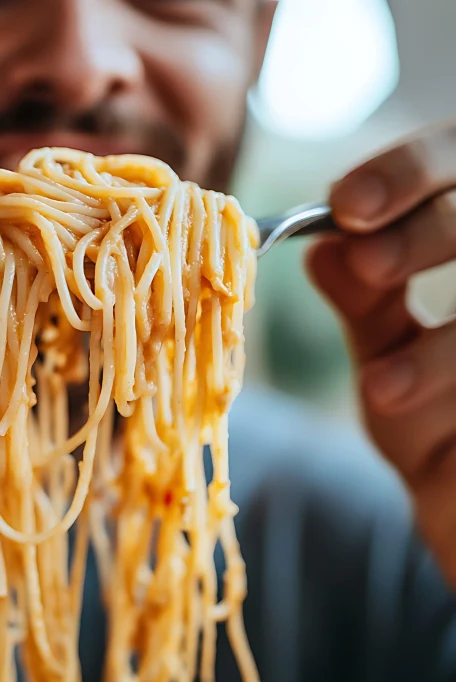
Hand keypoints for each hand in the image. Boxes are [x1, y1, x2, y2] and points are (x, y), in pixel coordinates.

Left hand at [307, 121, 455, 585]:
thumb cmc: (436, 424)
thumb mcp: (390, 359)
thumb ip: (366, 304)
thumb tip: (324, 246)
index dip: (409, 170)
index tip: (346, 206)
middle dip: (429, 231)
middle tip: (368, 264)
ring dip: (446, 349)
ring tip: (386, 390)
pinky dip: (450, 381)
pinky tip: (421, 417)